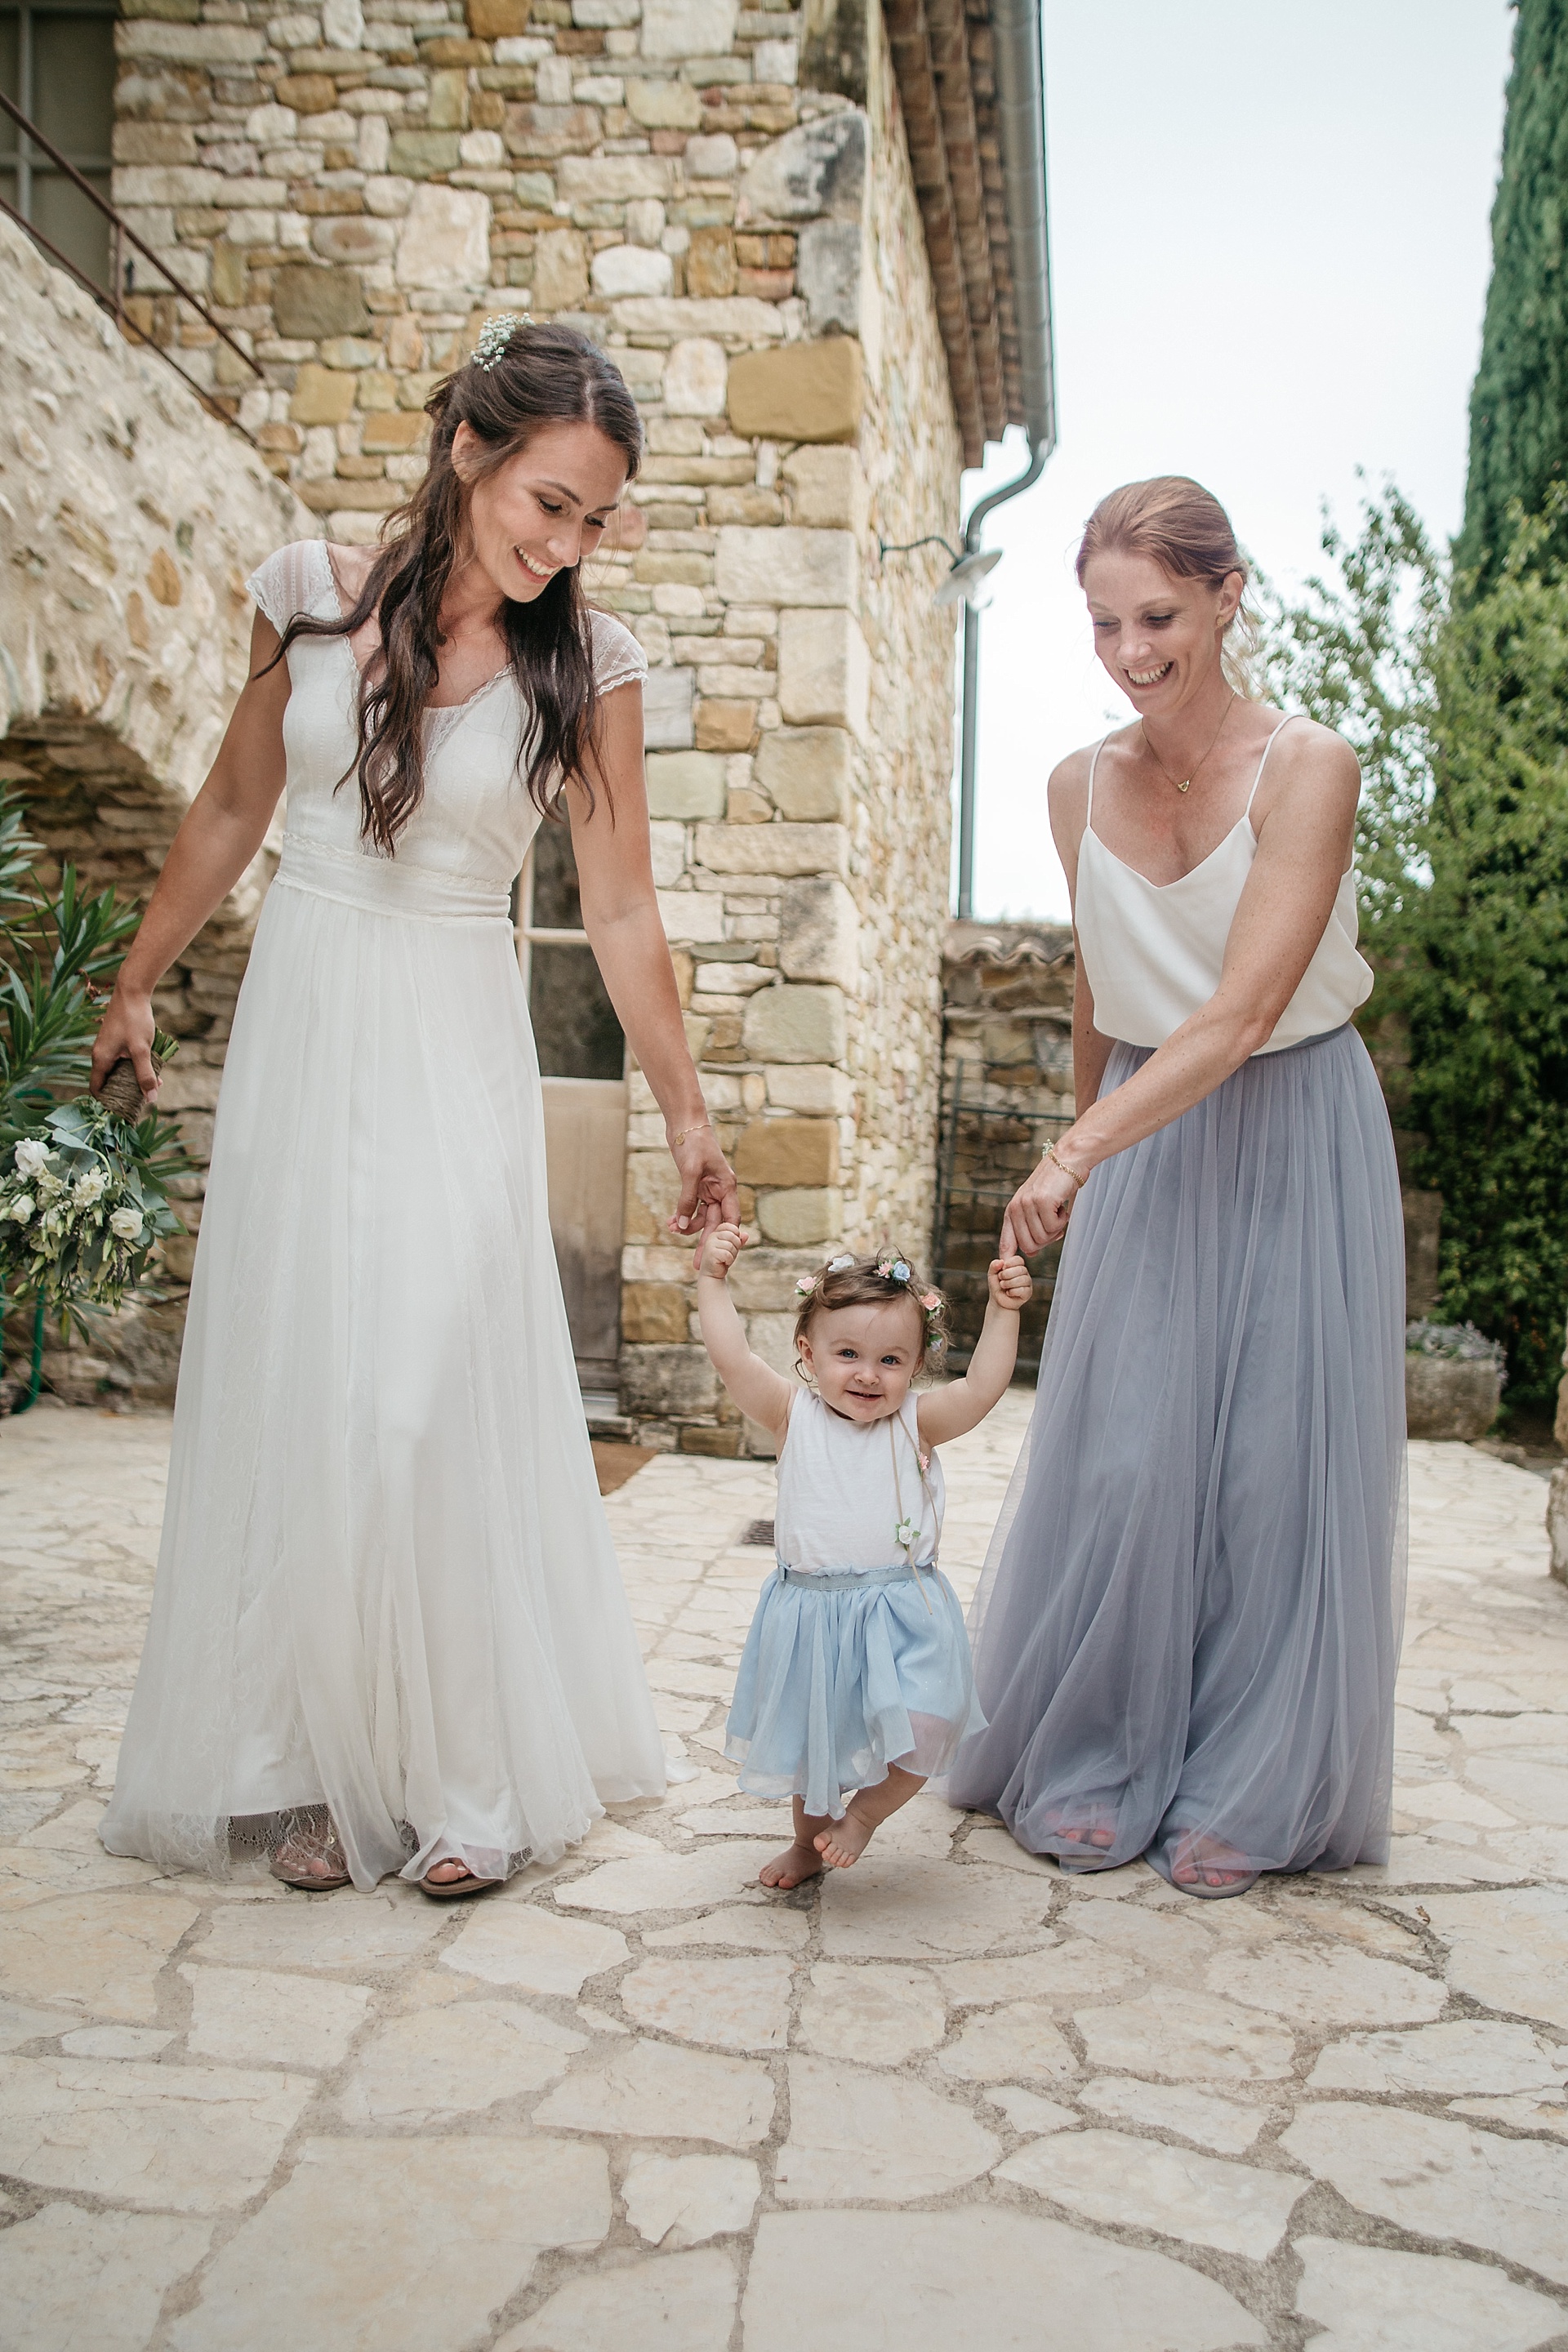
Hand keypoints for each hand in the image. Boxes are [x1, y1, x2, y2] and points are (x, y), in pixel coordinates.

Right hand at [90, 986, 160, 1104]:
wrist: (133, 991)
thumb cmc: (135, 1020)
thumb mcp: (142, 1050)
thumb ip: (145, 1074)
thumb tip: (151, 1099)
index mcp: (101, 1059)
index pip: (96, 1089)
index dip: (107, 1101)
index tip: (123, 1109)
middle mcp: (101, 1054)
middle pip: (109, 1081)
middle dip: (127, 1091)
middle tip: (145, 1097)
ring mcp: (108, 1047)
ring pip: (119, 1070)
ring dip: (134, 1077)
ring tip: (154, 1082)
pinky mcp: (117, 1041)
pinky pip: (124, 1060)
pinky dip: (135, 1066)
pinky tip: (153, 1066)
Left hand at [667, 1122, 738, 1266]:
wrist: (684, 1124)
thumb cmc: (694, 1143)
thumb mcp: (691, 1172)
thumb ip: (687, 1200)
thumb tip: (682, 1226)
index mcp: (727, 1186)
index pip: (731, 1218)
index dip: (727, 1237)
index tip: (720, 1254)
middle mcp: (720, 1190)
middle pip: (715, 1222)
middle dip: (705, 1242)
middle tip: (697, 1264)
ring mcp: (708, 1189)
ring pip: (701, 1216)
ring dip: (687, 1226)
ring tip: (671, 1229)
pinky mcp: (695, 1186)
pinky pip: (691, 1207)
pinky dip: (682, 1215)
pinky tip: (671, 1222)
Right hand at [699, 1221, 749, 1279]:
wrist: (712, 1275)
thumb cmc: (722, 1260)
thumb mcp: (733, 1248)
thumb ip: (739, 1240)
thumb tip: (746, 1235)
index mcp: (716, 1232)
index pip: (729, 1226)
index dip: (735, 1234)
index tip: (732, 1244)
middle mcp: (711, 1236)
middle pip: (732, 1235)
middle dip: (736, 1246)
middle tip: (729, 1254)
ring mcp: (710, 1244)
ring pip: (730, 1246)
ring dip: (732, 1255)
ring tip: (725, 1259)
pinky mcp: (711, 1253)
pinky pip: (727, 1254)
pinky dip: (729, 1260)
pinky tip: (723, 1263)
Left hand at [988, 1254, 1032, 1311]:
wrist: (998, 1301)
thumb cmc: (997, 1286)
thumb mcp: (992, 1274)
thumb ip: (994, 1265)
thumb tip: (1001, 1261)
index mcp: (1017, 1266)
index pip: (1019, 1259)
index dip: (1010, 1263)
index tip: (1002, 1268)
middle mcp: (1024, 1273)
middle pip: (1021, 1269)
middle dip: (1007, 1274)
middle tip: (1000, 1279)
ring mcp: (1027, 1283)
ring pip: (1023, 1279)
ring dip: (1009, 1283)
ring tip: (1003, 1286)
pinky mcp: (1028, 1293)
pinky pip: (1022, 1290)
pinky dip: (1012, 1291)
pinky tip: (1009, 1293)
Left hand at [999, 1154, 1078, 1256]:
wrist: (1068, 1160)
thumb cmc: (1055, 1185)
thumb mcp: (1037, 1206)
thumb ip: (1031, 1228)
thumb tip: (1031, 1253)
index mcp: (1012, 1211)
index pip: (1006, 1242)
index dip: (1009, 1258)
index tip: (1013, 1269)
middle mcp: (1016, 1208)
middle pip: (1030, 1246)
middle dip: (1046, 1241)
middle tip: (1055, 1224)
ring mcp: (1027, 1205)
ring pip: (1043, 1238)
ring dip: (1056, 1229)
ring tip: (1058, 1211)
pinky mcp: (1042, 1202)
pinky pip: (1053, 1227)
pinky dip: (1063, 1220)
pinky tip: (1063, 1206)